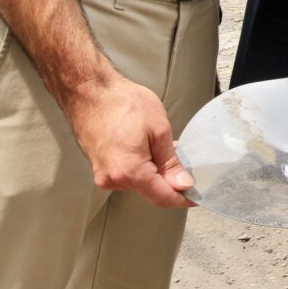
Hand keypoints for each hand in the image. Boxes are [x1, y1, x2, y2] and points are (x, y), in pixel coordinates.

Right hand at [61, 75, 193, 208]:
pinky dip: (143, 165)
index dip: (184, 198)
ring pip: (140, 182)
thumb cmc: (121, 102)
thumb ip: (171, 162)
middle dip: (172, 181)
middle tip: (189, 164)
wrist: (89, 90)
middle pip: (151, 191)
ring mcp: (103, 174)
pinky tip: (150, 148)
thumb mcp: (158, 130)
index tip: (199, 196)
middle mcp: (113, 179)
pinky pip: (128, 173)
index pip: (163, 198)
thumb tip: (183, 184)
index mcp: (129, 172)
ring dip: (157, 171)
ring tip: (168, 148)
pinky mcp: (100, 166)